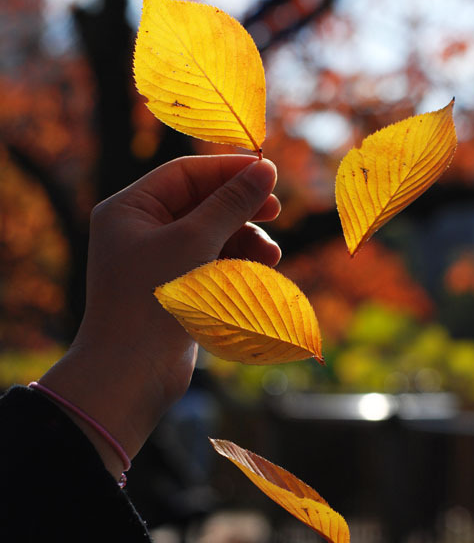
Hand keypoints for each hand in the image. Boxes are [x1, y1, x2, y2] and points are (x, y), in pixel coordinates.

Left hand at [40, 155, 279, 475]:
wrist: (131, 374)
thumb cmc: (153, 299)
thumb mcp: (195, 242)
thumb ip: (231, 203)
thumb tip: (264, 169)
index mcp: (129, 210)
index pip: (185, 174)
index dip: (228, 171)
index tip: (269, 173)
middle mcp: (139, 232)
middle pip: (200, 204)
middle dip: (239, 208)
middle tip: (275, 209)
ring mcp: (157, 264)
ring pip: (210, 237)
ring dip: (244, 240)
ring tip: (271, 254)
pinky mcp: (176, 292)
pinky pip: (211, 266)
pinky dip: (236, 266)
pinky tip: (260, 272)